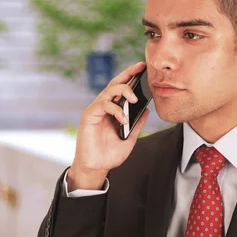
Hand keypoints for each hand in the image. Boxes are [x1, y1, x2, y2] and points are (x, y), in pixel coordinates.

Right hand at [68, 62, 149, 190]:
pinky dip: (115, 110)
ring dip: (123, 91)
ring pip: (109, 91)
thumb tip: (147, 109)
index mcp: (112, 110)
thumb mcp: (130, 138)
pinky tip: (123, 119)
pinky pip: (103, 105)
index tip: (143, 69)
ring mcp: (95, 110)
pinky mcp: (89, 116)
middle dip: (127, 74)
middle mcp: (103, 107)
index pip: (121, 89)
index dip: (131, 77)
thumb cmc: (109, 154)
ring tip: (134, 99)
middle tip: (140, 68)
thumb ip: (137, 123)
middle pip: (114, 84)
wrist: (96, 168)